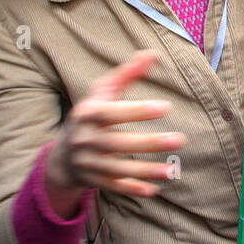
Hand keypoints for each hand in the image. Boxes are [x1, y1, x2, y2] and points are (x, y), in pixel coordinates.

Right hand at [46, 50, 186, 198]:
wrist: (63, 155)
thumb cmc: (91, 115)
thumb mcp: (101, 92)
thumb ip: (126, 74)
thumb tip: (152, 54)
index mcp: (87, 114)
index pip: (111, 113)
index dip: (137, 111)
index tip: (166, 107)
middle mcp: (84, 139)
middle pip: (116, 143)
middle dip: (148, 143)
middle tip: (180, 139)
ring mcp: (88, 163)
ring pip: (117, 169)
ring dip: (146, 171)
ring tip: (172, 171)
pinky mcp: (93, 181)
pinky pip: (113, 187)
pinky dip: (131, 190)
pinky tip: (152, 190)